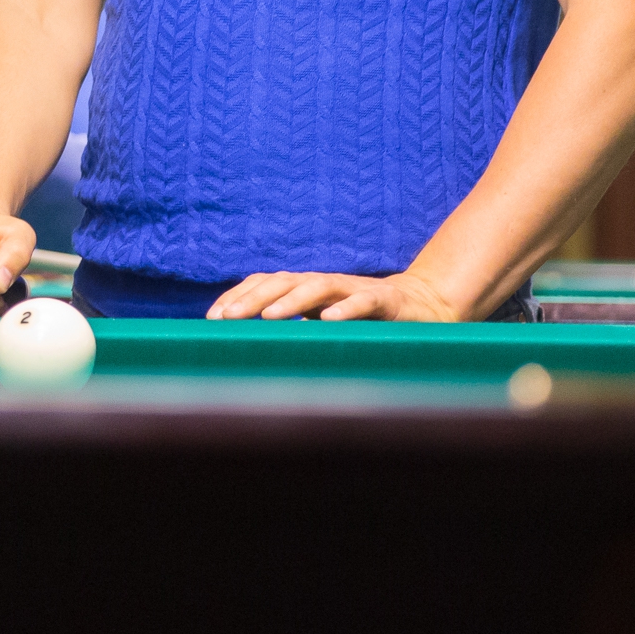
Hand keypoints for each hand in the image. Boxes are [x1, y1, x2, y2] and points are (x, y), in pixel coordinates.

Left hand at [205, 269, 463, 321]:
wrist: (422, 309)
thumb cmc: (365, 322)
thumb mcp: (322, 325)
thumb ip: (293, 331)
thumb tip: (247, 351)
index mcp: (307, 289)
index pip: (265, 283)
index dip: (238, 296)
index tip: (212, 318)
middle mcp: (326, 283)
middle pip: (284, 282)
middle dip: (252, 299)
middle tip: (226, 319)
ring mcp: (355, 289)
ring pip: (318, 286)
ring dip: (291, 300)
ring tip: (268, 317)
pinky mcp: (385, 300)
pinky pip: (364, 302)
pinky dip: (347, 309)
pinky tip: (329, 321)